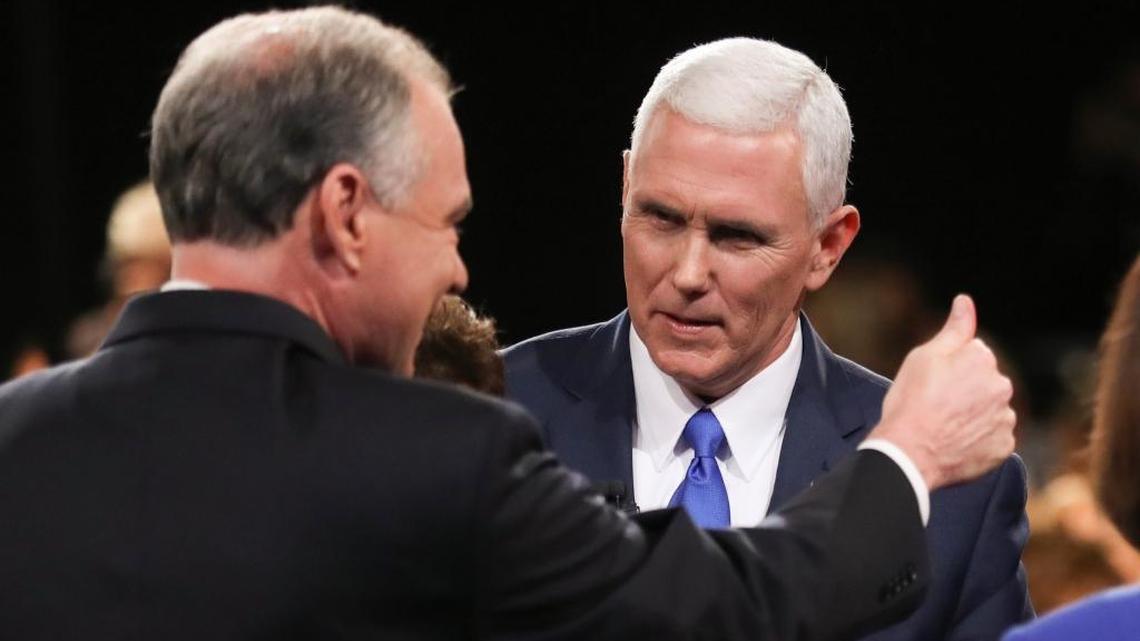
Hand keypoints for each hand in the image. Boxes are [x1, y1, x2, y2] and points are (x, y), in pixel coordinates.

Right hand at [869, 294, 1015, 489]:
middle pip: (985, 382)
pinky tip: (956, 442)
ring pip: (990, 410)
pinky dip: (978, 440)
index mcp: (982, 358)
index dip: (950, 369)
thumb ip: (954, 329)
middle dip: (966, 390)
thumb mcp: (924, 357)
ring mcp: (1004, 419)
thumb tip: (965, 301)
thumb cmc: (911, 402)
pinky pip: (993, 438)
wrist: (909, 453)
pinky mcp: (1003, 448)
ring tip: (945, 427)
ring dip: (974, 415)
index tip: (933, 383)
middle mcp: (1001, 386)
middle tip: (937, 405)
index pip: (973, 355)